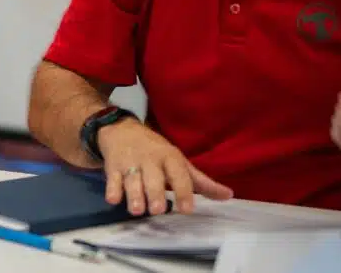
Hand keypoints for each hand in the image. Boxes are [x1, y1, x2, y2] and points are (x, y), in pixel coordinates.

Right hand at [98, 119, 232, 215]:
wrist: (121, 129)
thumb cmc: (155, 150)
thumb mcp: (178, 161)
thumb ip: (200, 181)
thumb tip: (229, 196)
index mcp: (169, 157)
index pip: (178, 173)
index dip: (183, 191)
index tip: (187, 209)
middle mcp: (150, 159)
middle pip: (153, 178)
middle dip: (154, 193)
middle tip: (157, 209)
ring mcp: (130, 162)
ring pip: (132, 179)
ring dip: (134, 194)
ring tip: (136, 210)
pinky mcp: (112, 166)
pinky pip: (112, 178)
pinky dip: (112, 189)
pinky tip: (113, 199)